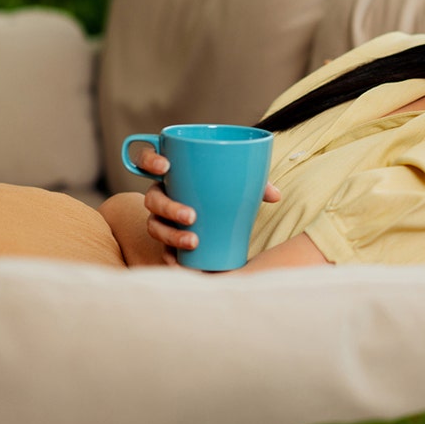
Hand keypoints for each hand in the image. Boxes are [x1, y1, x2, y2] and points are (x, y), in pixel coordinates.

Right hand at [136, 148, 281, 264]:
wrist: (225, 227)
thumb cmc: (227, 196)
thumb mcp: (241, 187)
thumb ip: (256, 185)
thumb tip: (275, 195)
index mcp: (173, 175)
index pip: (148, 160)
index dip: (150, 160)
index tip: (166, 166)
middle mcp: (162, 196)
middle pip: (152, 198)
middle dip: (169, 207)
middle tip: (192, 216)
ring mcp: (162, 220)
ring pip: (154, 226)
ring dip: (171, 235)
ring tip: (194, 242)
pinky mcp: (167, 242)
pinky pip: (162, 251)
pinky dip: (170, 257)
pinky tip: (180, 264)